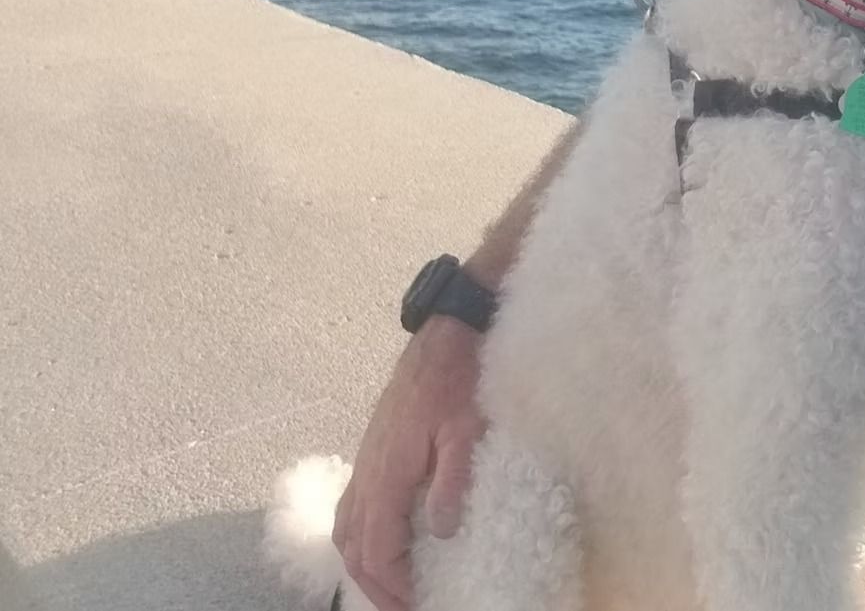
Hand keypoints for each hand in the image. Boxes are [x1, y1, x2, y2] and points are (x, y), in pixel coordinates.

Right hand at [332, 318, 485, 610]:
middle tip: (405, 605)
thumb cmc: (463, 377)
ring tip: (393, 584)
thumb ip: (453, 479)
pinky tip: (385, 539)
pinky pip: (354, 503)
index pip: (376, 548)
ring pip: (348, 526)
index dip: (392, 585)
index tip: (416, 604)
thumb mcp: (468, 428)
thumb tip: (442, 530)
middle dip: (374, 584)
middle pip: (353, 545)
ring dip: (365, 562)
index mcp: (387, 471)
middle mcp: (368, 469)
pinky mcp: (376, 447)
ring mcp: (368, 457)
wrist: (449, 331)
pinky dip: (362, 534)